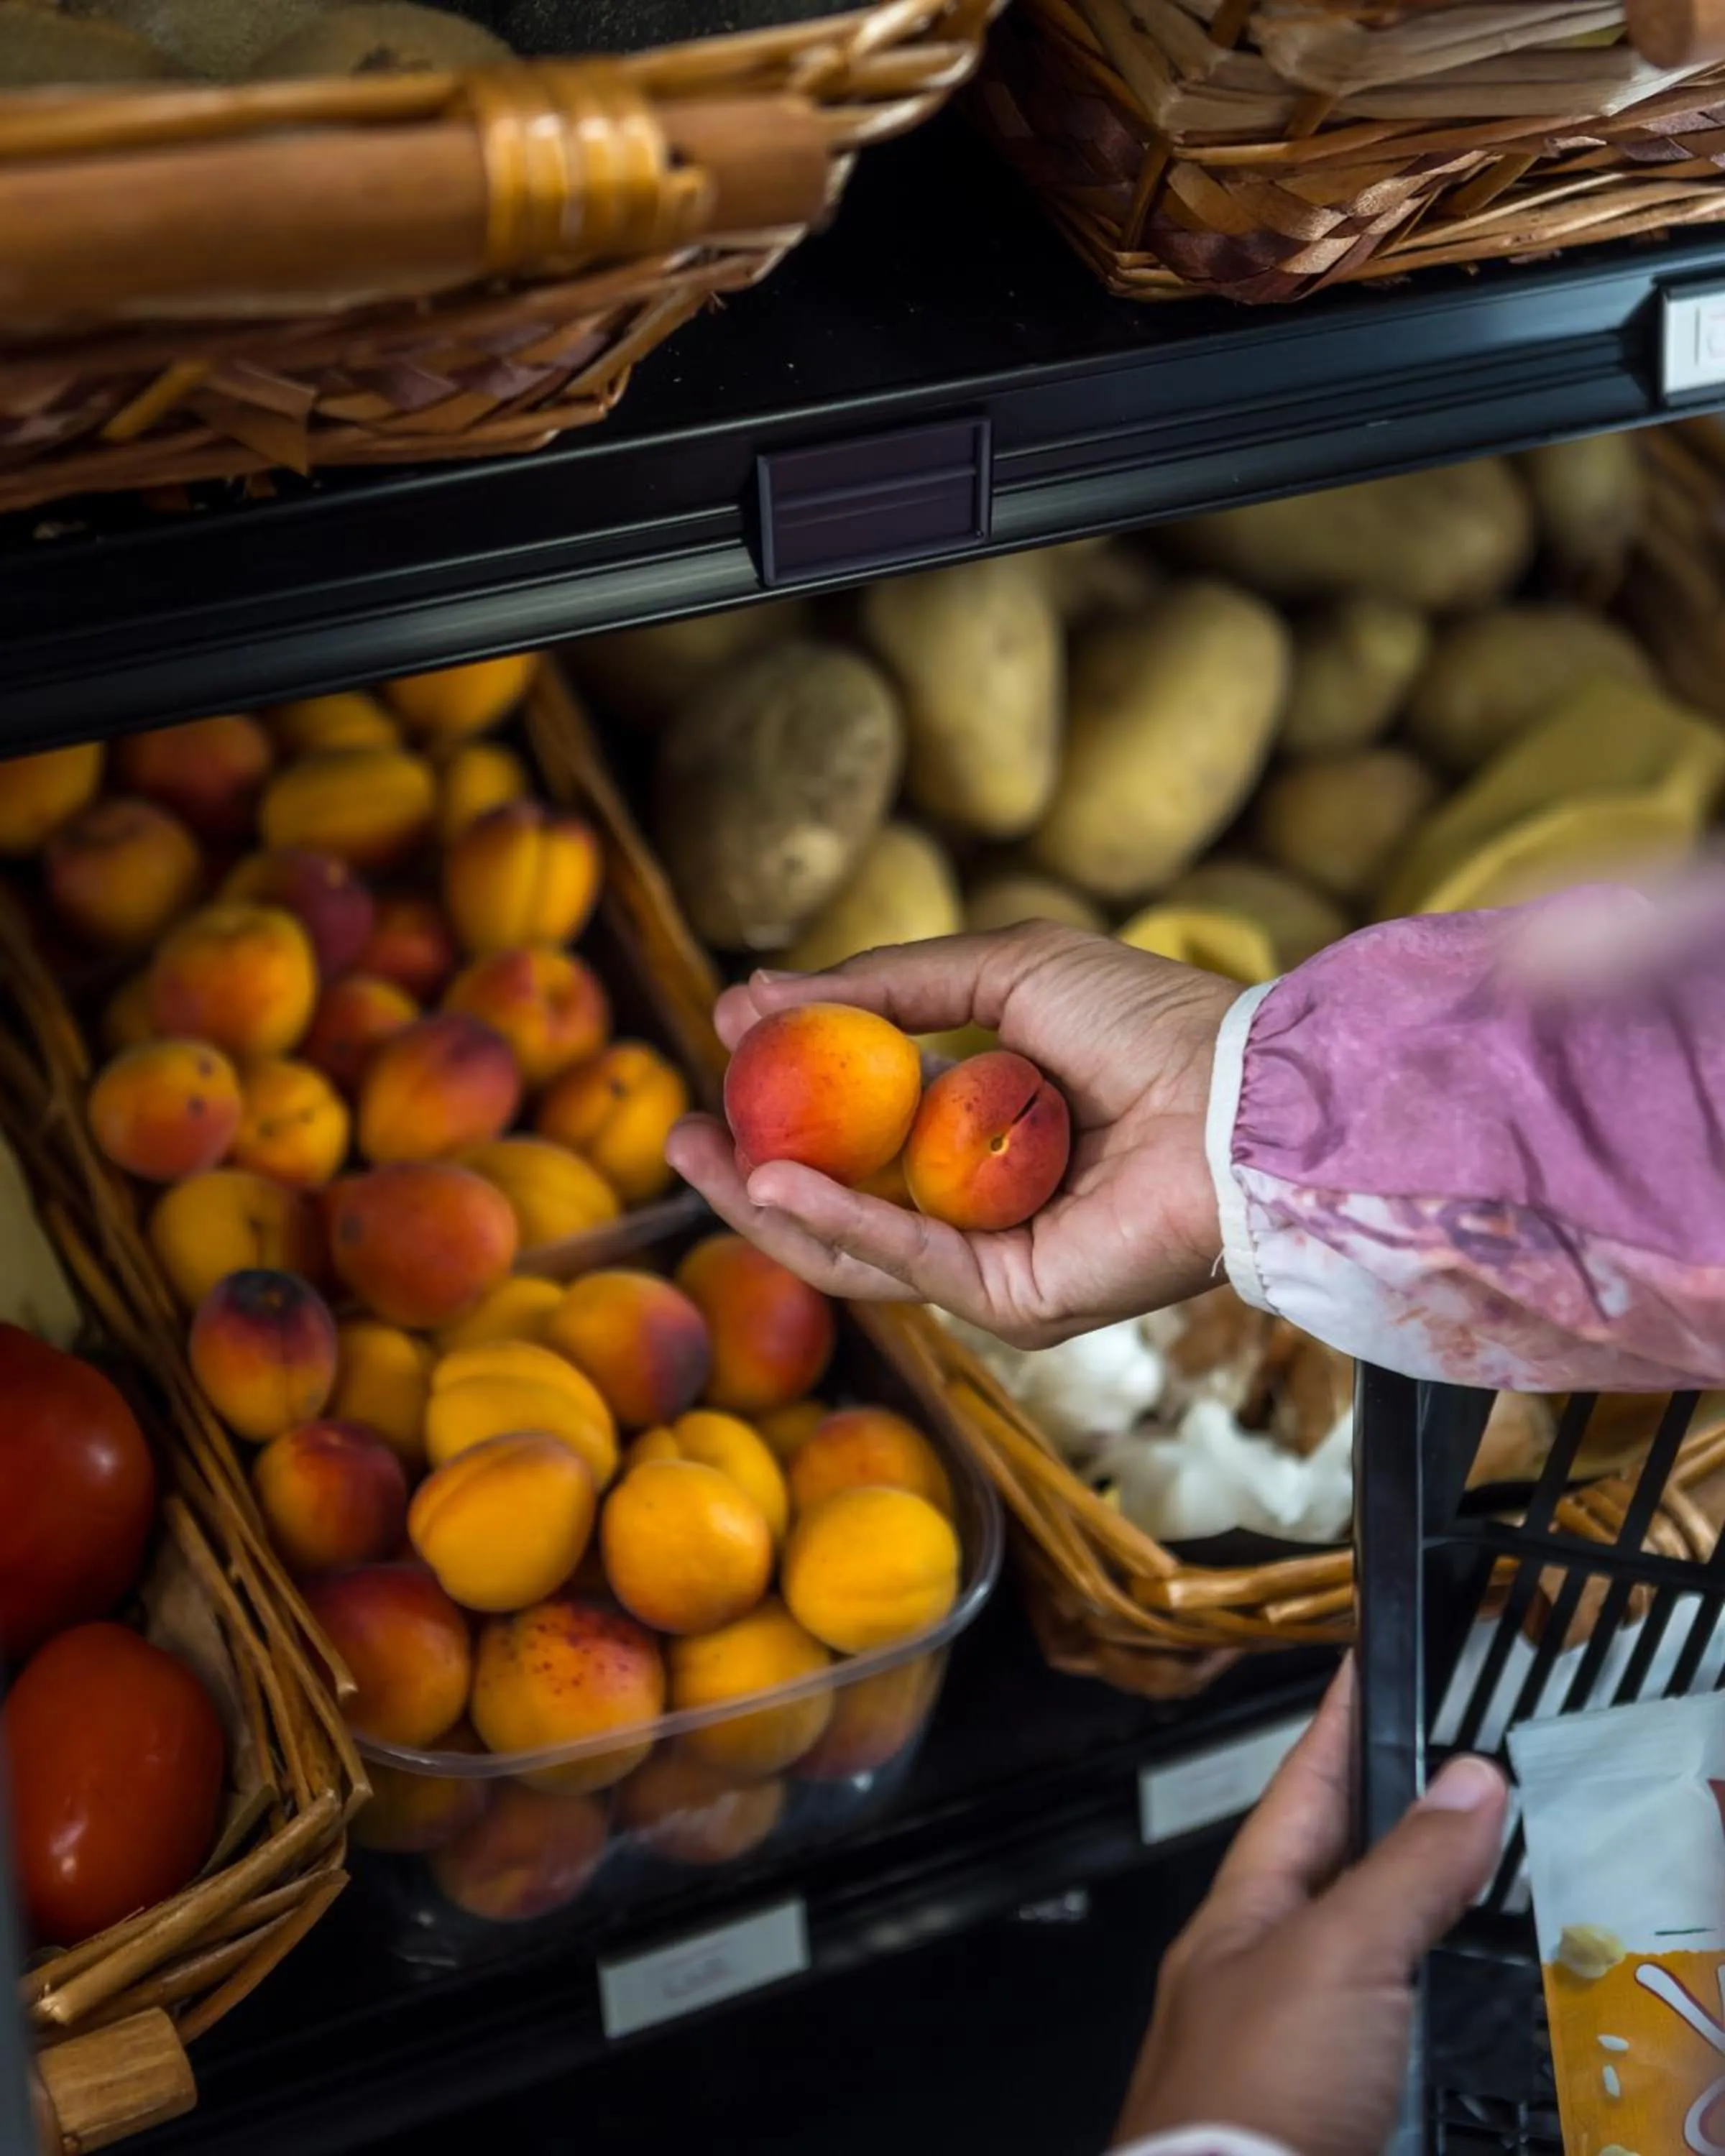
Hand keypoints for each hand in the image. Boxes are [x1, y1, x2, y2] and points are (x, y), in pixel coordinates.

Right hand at [663, 924, 1237, 1348]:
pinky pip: (909, 1265)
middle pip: (840, 1208)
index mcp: (982, 1139)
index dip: (783, 1109)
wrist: (1245, 1087)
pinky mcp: (1018, 1301)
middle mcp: (984, 1212)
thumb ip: (883, 987)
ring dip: (768, 1207)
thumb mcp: (998, 973)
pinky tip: (774, 1177)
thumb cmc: (1144, 1020)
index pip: (860, 1141)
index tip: (720, 1058)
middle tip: (679, 1135)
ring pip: (856, 1252)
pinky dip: (838, 1222)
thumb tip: (750, 995)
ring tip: (701, 1153)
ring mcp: (998, 1265)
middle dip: (750, 1177)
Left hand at [1113, 1661, 1508, 2155]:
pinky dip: (1419, 1999)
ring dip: (1404, 1906)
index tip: (1364, 1664)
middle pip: (1330, 1866)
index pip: (1301, 1787)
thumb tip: (1469, 1780)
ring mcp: (1292, 2037)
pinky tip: (1446, 1997)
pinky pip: (1384, 2026)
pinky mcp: (1333, 2104)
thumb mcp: (1338, 1953)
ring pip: (1357, 1946)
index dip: (1337, 1723)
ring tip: (1455, 1865)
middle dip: (1378, 1813)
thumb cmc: (1250, 2088)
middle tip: (1430, 1760)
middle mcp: (1260, 1966)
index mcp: (1242, 1910)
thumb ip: (1405, 1870)